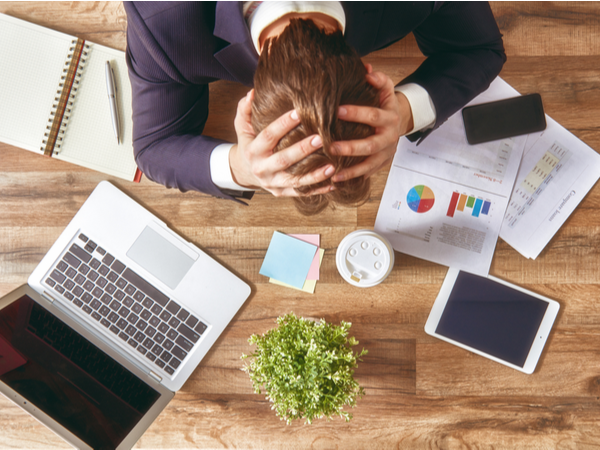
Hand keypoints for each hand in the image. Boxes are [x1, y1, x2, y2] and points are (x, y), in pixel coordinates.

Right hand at [229, 90, 335, 196]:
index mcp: (252, 151)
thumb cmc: (249, 144)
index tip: (299, 112)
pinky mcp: (280, 193)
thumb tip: (252, 93)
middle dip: (302, 150)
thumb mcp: (242, 127)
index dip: (283, 124)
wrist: (244, 172)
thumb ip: (245, 110)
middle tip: (320, 139)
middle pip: (283, 160)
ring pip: (294, 181)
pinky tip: (333, 184)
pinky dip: (317, 190)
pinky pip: (300, 193)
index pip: (268, 136)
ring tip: (331, 166)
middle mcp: (261, 169)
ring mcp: (272, 183)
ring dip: (314, 175)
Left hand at [330, 68, 413, 182]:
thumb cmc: (384, 105)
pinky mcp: (381, 164)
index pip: (373, 115)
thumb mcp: (385, 90)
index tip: (336, 111)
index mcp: (390, 118)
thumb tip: (366, 70)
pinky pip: (366, 173)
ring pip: (369, 164)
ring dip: (351, 170)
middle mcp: (389, 138)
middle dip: (351, 147)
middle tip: (330, 146)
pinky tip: (336, 181)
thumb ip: (378, 80)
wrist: (399, 123)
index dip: (356, 113)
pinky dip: (352, 178)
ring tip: (333, 173)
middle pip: (370, 145)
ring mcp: (386, 154)